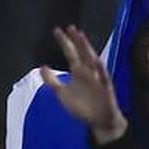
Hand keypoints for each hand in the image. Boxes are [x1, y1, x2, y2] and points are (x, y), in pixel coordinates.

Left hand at [41, 25, 128, 144]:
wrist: (98, 120)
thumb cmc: (81, 105)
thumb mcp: (61, 93)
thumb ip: (52, 80)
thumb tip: (42, 66)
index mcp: (78, 72)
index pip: (70, 53)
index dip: (64, 42)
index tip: (58, 30)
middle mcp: (88, 71)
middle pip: (82, 53)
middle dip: (76, 41)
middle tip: (70, 27)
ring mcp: (97, 78)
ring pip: (92, 60)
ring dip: (87, 49)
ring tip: (82, 38)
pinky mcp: (106, 88)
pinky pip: (103, 77)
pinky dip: (100, 69)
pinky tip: (95, 61)